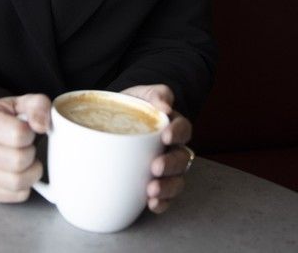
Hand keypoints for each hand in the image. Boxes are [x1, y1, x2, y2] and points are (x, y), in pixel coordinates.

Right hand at [0, 93, 50, 202]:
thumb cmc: (9, 117)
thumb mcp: (24, 102)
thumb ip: (38, 106)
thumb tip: (42, 126)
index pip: (18, 134)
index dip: (30, 133)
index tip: (27, 130)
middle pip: (17, 161)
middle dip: (31, 154)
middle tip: (28, 147)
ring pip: (17, 182)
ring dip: (31, 172)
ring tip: (27, 161)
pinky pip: (15, 196)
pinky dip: (25, 187)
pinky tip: (20, 172)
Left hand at [120, 84, 193, 213]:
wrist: (114, 120)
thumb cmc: (132, 106)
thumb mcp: (142, 94)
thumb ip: (156, 95)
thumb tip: (165, 106)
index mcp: (172, 126)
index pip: (183, 129)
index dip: (178, 133)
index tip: (166, 136)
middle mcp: (173, 149)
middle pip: (181, 159)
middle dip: (171, 165)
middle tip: (155, 166)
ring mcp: (166, 169)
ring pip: (176, 181)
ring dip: (167, 187)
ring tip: (151, 190)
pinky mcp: (155, 183)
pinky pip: (165, 198)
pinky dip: (161, 203)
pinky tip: (151, 203)